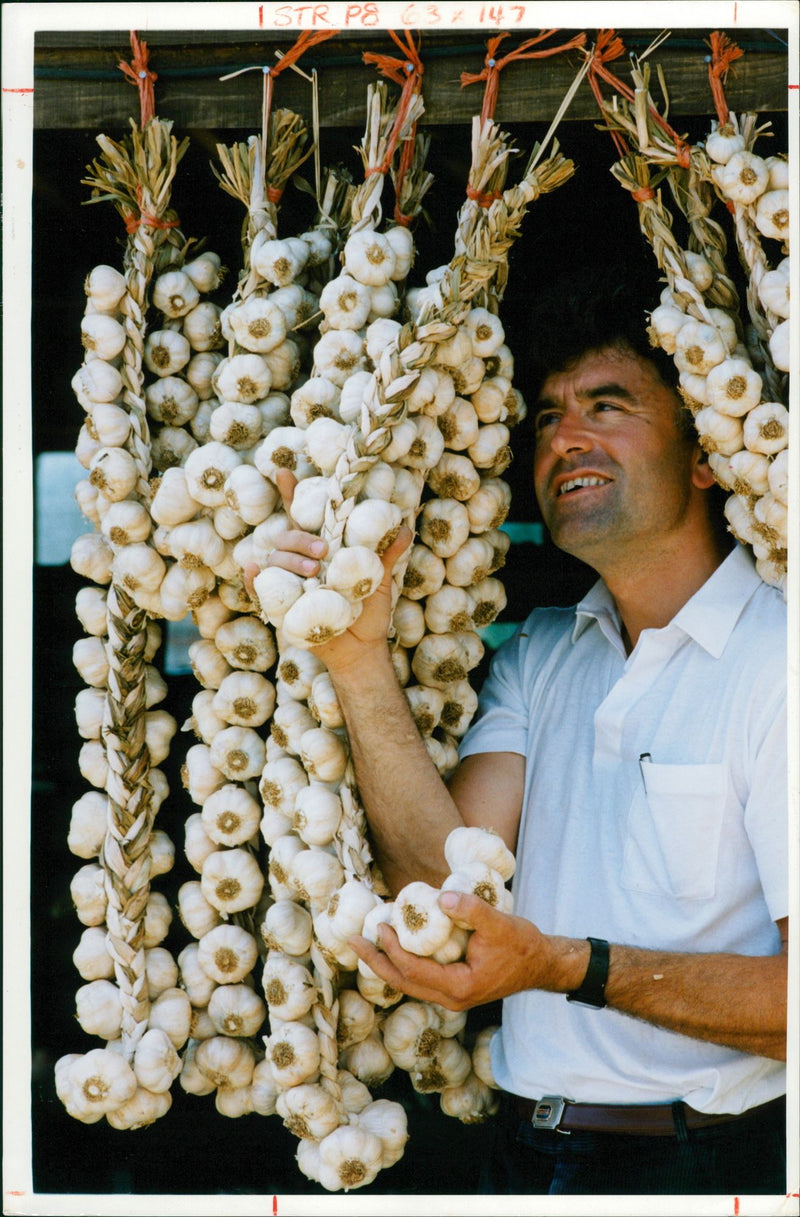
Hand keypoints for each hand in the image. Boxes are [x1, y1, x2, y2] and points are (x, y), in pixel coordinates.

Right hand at [244, 469, 411, 675]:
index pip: (302, 517)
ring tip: (314, 572)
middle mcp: (301, 562)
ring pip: (274, 559)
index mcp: (321, 549)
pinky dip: (254, 579)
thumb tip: (404, 529)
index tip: (285, 472)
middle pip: (286, 535)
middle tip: (323, 551)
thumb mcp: (379, 580)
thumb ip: (387, 554)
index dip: (292, 494)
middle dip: (300, 537)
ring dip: (289, 559)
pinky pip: (259, 589)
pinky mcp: (281, 607)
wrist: (361, 650)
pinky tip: (255, 568)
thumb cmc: (368, 612)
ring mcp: (288, 583)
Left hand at [351, 890, 557, 1011]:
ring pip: (408, 983)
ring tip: (365, 942)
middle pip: (402, 983)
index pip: (414, 971)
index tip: (380, 925)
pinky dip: (402, 962)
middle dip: (375, 961)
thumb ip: (471, 911)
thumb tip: (440, 899)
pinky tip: (393, 945)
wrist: (541, 964)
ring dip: (385, 962)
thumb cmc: (522, 945)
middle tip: (351, 940)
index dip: (393, 949)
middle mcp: (450, 998)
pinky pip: (419, 977)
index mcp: (459, 988)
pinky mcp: (453, 987)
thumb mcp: (499, 924)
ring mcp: (451, 995)